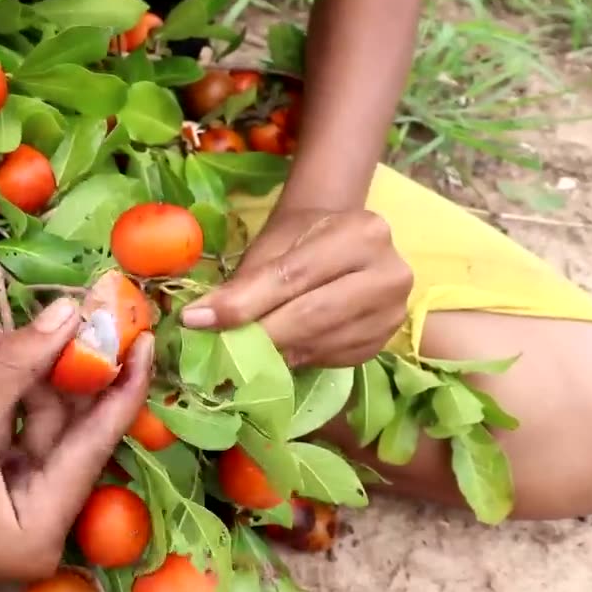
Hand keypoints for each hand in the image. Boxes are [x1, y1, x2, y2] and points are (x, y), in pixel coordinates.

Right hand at [0, 299, 152, 579]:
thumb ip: (18, 365)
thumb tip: (71, 312)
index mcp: (43, 528)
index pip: (98, 445)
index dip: (122, 386)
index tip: (145, 336)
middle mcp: (36, 520)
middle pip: (66, 428)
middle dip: (57, 365)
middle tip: (76, 307)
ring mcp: (9, 500)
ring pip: (32, 418)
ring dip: (12, 368)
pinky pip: (5, 423)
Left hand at [180, 208, 411, 367]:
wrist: (345, 241)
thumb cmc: (302, 238)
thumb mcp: (273, 246)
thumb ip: (244, 282)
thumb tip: (200, 319)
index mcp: (361, 233)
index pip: (292, 276)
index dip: (243, 303)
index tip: (198, 320)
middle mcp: (388, 271)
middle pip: (311, 313)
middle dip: (257, 333)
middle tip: (216, 346)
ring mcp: (392, 310)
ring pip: (320, 342)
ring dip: (274, 352)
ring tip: (239, 353)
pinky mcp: (385, 340)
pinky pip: (332, 358)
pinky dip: (297, 359)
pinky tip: (277, 354)